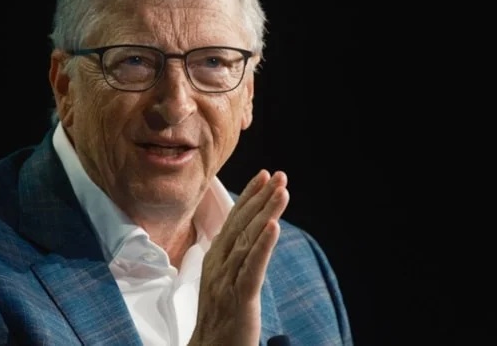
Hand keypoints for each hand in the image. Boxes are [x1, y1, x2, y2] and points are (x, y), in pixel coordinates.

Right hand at [189, 170, 289, 345]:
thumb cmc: (219, 321)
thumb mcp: (223, 283)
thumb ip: (233, 260)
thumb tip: (246, 240)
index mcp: (215, 260)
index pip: (233, 221)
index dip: (249, 197)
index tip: (264, 176)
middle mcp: (218, 266)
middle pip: (241, 224)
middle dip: (260, 197)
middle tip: (279, 175)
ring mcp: (226, 281)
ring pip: (249, 240)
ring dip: (265, 212)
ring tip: (281, 191)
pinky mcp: (239, 299)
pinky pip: (252, 268)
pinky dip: (263, 245)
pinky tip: (274, 226)